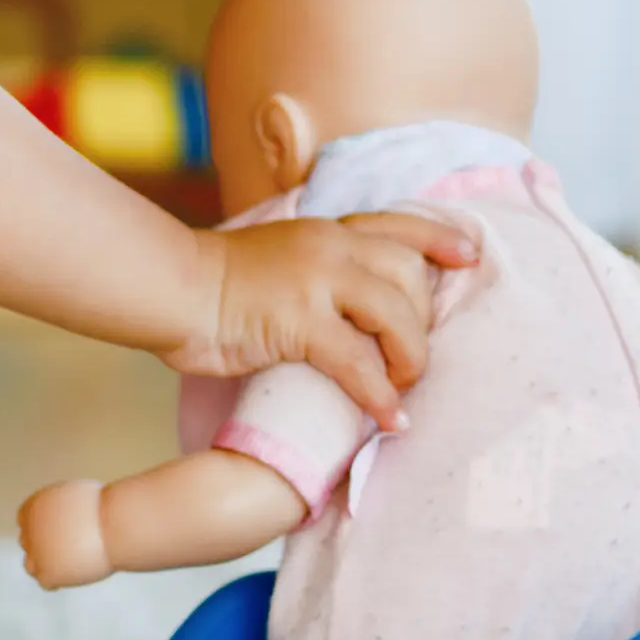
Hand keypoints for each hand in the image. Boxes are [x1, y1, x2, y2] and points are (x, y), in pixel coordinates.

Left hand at [19, 480, 116, 588]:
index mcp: (34, 506)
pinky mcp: (48, 573)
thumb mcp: (75, 496)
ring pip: (31, 565)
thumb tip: (66, 518)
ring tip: (66, 566)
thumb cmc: (104, 507)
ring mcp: (37, 553)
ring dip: (45, 566)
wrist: (113, 524)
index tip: (56, 531)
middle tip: (66, 547)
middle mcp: (30, 529)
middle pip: (27, 541)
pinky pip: (47, 582)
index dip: (41, 527)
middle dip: (44, 544)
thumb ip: (62, 508)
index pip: (25, 519)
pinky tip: (71, 577)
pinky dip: (57, 581)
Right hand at [174, 210, 478, 421]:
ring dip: (410, 357)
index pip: (397, 223)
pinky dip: (380, 393)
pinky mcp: (299, 320)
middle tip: (411, 361)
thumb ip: (317, 274)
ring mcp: (315, 279)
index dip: (439, 238)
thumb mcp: (278, 259)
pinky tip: (387, 417)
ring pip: (396, 313)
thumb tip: (348, 313)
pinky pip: (358, 361)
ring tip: (403, 389)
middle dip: (424, 321)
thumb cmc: (214, 285)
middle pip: (409, 273)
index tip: (470, 257)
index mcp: (325, 230)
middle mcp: (329, 246)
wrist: (170, 288)